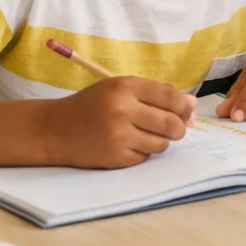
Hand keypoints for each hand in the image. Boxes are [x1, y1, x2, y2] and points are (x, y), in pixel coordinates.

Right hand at [44, 76, 196, 168]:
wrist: (53, 130)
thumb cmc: (92, 105)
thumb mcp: (120, 89)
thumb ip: (156, 94)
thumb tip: (192, 106)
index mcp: (125, 87)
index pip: (170, 97)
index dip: (184, 106)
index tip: (186, 111)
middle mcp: (122, 110)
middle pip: (172, 123)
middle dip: (179, 128)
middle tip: (174, 128)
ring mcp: (118, 136)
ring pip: (162, 143)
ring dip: (160, 141)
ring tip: (144, 134)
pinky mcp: (115, 157)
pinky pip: (145, 156)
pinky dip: (143, 152)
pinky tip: (128, 144)